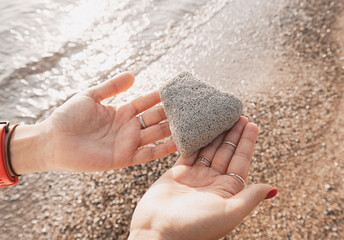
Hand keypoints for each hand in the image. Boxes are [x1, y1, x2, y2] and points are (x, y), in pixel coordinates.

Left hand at [10, 72, 176, 173]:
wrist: (53, 141)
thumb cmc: (68, 117)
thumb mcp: (90, 96)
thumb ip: (111, 87)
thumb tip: (133, 74)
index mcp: (122, 112)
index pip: (147, 102)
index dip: (161, 97)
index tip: (178, 90)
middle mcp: (128, 127)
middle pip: (156, 118)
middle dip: (172, 113)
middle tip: (191, 107)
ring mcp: (128, 142)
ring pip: (156, 135)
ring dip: (173, 129)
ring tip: (191, 123)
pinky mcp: (125, 158)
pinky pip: (148, 154)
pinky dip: (164, 149)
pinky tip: (179, 143)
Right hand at [129, 117, 276, 239]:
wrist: (159, 231)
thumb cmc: (195, 227)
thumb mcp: (229, 213)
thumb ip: (250, 197)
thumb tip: (272, 188)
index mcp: (227, 191)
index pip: (240, 161)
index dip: (247, 142)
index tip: (252, 124)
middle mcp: (213, 182)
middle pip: (226, 152)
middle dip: (233, 133)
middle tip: (238, 114)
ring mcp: (195, 176)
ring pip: (208, 149)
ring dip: (216, 133)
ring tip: (222, 115)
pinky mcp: (178, 172)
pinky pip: (189, 151)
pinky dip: (195, 139)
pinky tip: (200, 126)